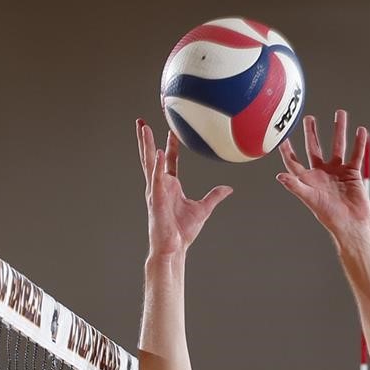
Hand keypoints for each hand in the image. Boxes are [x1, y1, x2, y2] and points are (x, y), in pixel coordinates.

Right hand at [137, 121, 231, 256]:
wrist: (173, 248)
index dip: (170, 145)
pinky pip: (155, 178)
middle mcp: (159, 185)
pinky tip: (155, 151)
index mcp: (169, 186)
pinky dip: (155, 164)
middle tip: (141, 121)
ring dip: (145, 144)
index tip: (172, 130)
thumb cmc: (183, 232)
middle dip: (146, 139)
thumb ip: (214, 196)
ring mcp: (155, 190)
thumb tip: (228, 189)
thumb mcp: (203, 209)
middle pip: (151, 156)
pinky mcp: (155, 198)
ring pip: (149, 162)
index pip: (169, 160)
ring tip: (142, 127)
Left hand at [276, 110, 369, 237]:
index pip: (294, 161)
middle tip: (309, 117)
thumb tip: (279, 176)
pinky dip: (359, 143)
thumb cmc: (328, 215)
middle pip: (314, 148)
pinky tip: (360, 130)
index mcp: (308, 179)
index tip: (282, 136)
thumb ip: (295, 186)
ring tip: (340, 113)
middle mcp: (321, 172)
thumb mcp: (310, 199)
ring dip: (339, 130)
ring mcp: (337, 171)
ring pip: (337, 146)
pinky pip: (356, 154)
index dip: (287, 150)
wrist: (351, 224)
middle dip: (311, 133)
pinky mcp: (352, 173)